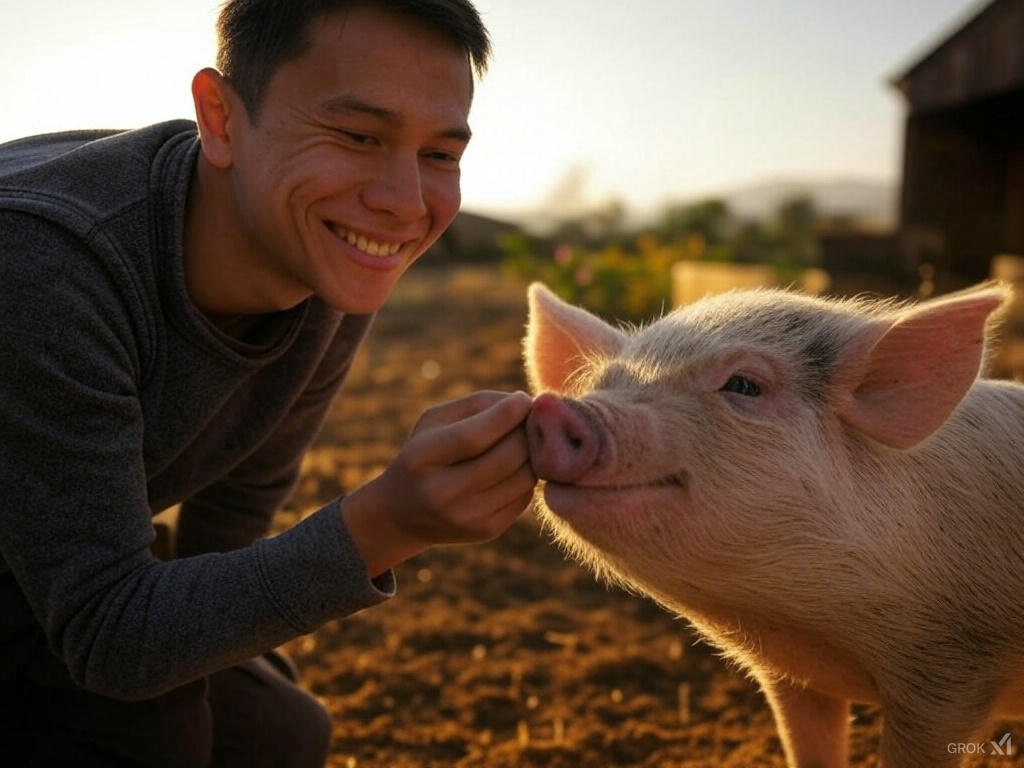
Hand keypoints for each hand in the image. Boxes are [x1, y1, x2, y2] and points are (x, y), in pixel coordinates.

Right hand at [341, 391, 535, 576]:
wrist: (403, 515)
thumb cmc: (424, 454)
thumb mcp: (434, 422)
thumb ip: (477, 404)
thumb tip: (524, 404)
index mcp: (422, 458)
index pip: (474, 437)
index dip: (506, 414)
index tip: (522, 399)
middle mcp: (443, 494)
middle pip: (507, 456)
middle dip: (525, 431)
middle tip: (528, 418)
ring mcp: (467, 517)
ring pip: (524, 476)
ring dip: (532, 452)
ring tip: (522, 439)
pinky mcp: (488, 530)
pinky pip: (525, 495)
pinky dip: (527, 475)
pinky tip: (514, 466)